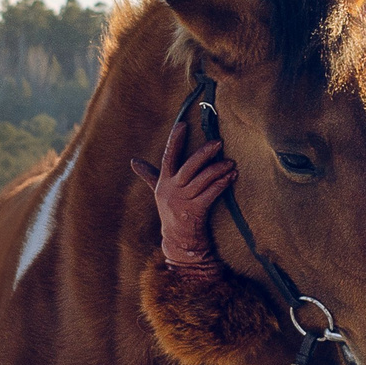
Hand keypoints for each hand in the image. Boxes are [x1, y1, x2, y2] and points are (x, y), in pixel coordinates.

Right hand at [129, 115, 235, 269]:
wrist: (178, 241)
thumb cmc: (172, 212)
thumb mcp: (159, 192)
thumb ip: (149, 175)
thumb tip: (134, 162)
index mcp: (164, 182)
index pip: (168, 157)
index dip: (174, 140)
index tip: (182, 123)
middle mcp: (172, 190)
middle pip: (188, 167)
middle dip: (204, 153)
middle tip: (218, 141)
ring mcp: (183, 202)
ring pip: (202, 180)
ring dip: (219, 169)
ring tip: (231, 162)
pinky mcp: (195, 212)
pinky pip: (211, 194)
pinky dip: (222, 184)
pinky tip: (232, 177)